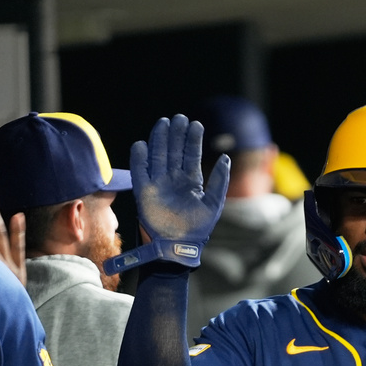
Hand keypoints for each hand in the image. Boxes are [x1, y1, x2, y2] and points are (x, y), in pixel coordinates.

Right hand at [104, 114, 229, 273]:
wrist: (178, 247)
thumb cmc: (198, 228)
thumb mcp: (214, 204)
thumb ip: (219, 181)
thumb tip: (226, 158)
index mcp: (191, 181)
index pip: (191, 155)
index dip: (193, 140)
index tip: (196, 124)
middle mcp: (174, 180)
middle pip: (174, 151)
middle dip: (176, 135)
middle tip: (179, 118)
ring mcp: (159, 184)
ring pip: (158, 156)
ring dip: (159, 140)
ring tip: (163, 123)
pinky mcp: (144, 192)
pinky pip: (140, 172)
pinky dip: (138, 158)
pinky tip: (141, 144)